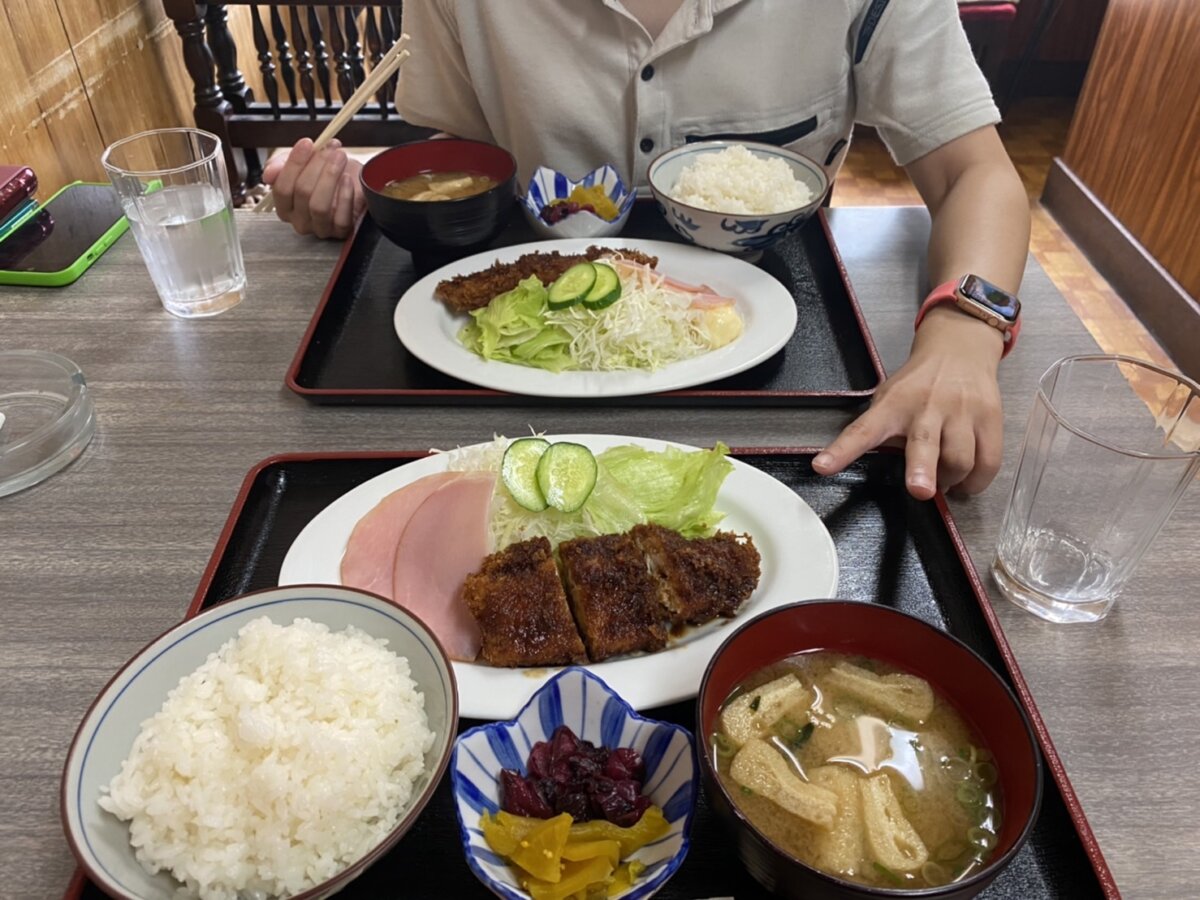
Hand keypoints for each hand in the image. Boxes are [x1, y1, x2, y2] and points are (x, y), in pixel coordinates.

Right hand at [262, 138, 364, 238]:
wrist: (354, 181)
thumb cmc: (326, 173)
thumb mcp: (303, 162)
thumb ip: (282, 164)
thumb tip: (269, 172)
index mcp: (285, 206)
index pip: (282, 188)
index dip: (294, 164)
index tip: (307, 143)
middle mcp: (300, 220)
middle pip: (302, 193)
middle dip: (317, 165)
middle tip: (330, 148)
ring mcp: (320, 228)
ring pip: (319, 206)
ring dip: (330, 176)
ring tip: (339, 158)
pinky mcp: (341, 232)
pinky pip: (340, 217)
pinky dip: (345, 195)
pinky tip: (348, 179)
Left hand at [813, 307, 1004, 498]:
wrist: (960, 349)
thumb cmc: (919, 383)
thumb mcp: (890, 400)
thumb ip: (884, 432)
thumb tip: (880, 468)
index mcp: (892, 405)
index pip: (862, 431)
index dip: (842, 451)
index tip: (822, 467)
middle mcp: (926, 407)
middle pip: (925, 442)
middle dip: (923, 470)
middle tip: (921, 491)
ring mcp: (961, 411)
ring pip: (961, 459)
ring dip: (950, 482)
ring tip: (942, 483)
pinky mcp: (989, 417)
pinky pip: (989, 461)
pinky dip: (977, 481)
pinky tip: (966, 481)